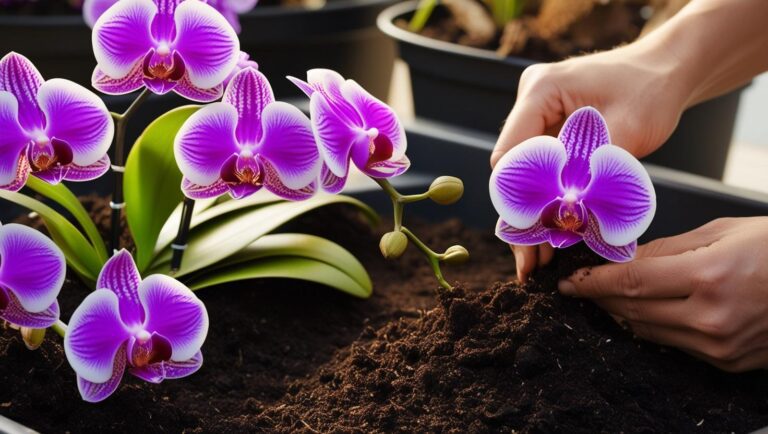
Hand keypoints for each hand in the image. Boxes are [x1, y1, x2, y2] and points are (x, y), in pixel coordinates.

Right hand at [492, 43, 690, 280]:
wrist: (667, 71)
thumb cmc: (652, 90)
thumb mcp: (627, 131)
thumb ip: (593, 171)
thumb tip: (568, 216)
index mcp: (540, 92)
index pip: (511, 156)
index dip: (520, 201)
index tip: (536, 238)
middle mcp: (529, 104)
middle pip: (512, 173)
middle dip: (523, 219)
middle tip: (531, 264)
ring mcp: (536, 118)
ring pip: (524, 179)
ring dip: (534, 218)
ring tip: (539, 263)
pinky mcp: (548, 133)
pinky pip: (541, 174)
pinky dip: (548, 204)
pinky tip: (553, 238)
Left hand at [557, 217, 767, 371]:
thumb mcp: (722, 233)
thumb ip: (667, 248)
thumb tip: (627, 258)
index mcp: (708, 278)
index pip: (630, 283)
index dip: (594, 283)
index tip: (571, 281)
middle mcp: (711, 318)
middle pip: (632, 311)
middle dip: (601, 298)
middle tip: (582, 286)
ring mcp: (719, 345)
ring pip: (648, 331)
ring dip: (621, 314)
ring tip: (606, 296)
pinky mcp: (726, 361)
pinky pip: (673, 343)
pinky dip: (651, 326)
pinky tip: (643, 310)